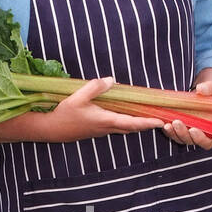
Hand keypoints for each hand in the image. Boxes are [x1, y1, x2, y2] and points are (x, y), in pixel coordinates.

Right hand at [37, 76, 164, 142]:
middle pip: (131, 128)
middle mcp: (106, 128)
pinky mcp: (97, 131)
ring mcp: (102, 131)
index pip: (131, 122)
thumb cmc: (65, 114)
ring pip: (124, 129)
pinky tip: (128, 117)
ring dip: (137, 125)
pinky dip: (127, 124)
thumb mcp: (78, 97)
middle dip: (146, 125)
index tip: (159, 122)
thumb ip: (95, 87)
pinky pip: (117, 128)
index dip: (146, 122)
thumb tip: (111, 80)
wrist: (52, 130)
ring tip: (148, 119)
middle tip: (159, 120)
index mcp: (105, 120)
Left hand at [162, 78, 211, 149]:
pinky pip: (172, 133)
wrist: (200, 94)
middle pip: (190, 141)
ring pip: (179, 139)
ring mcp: (187, 134)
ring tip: (168, 124)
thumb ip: (209, 89)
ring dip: (173, 133)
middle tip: (177, 122)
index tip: (193, 129)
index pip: (207, 142)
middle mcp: (199, 136)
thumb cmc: (210, 94)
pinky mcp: (177, 129)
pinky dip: (168, 130)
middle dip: (183, 133)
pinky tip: (163, 123)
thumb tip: (201, 89)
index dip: (200, 138)